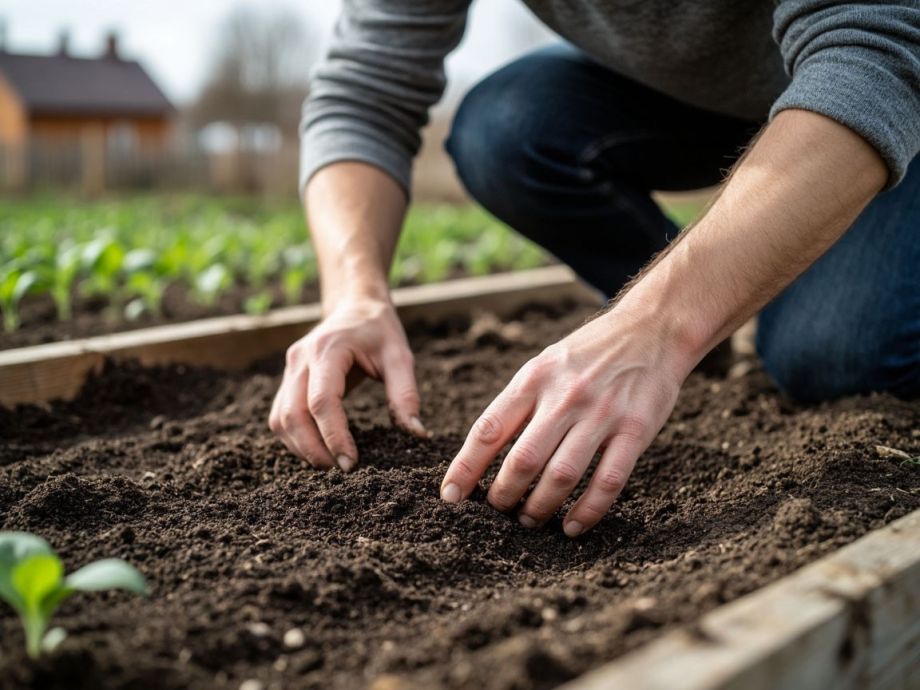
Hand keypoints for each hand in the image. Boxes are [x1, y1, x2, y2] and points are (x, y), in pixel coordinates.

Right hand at [269, 297, 427, 470]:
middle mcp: (301, 358)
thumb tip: (416, 433)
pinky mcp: (287, 379)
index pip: (322, 401)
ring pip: (280, 418)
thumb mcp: (400, 356)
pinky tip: (317, 449)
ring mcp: (289, 368)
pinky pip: (280, 415)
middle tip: (339, 470)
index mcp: (328, 350)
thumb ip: (406, 394)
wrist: (355, 306)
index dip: (333, 436)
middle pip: (293, 414)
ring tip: (329, 464)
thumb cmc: (380, 331)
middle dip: (313, 449)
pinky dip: (294, 437)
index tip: (350, 463)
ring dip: (300, 447)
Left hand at [440, 307, 695, 536]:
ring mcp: (601, 414)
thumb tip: (482, 451)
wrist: (652, 328)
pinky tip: (573, 526)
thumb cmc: (589, 353)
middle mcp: (564, 396)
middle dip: (503, 495)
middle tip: (498, 511)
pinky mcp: (635, 430)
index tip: (450, 496)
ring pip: (561, 475)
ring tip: (529, 520)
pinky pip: (608, 480)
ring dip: (540, 507)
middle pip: (522, 459)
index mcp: (534, 378)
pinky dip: (587, 510)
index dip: (465, 468)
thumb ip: (518, 403)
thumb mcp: (545, 364)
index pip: (488, 429)